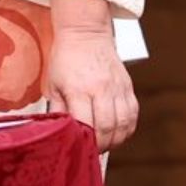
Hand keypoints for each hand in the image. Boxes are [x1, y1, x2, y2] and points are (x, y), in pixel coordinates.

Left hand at [47, 20, 137, 151]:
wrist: (85, 34)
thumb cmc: (65, 58)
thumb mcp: (52, 83)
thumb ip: (57, 109)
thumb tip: (59, 132)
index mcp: (79, 89)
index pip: (86, 123)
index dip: (84, 141)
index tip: (79, 149)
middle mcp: (101, 89)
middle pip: (107, 127)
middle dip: (100, 145)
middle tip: (91, 151)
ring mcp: (117, 88)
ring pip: (123, 124)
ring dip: (115, 140)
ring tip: (103, 145)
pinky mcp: (128, 88)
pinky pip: (132, 115)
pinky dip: (126, 129)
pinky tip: (117, 133)